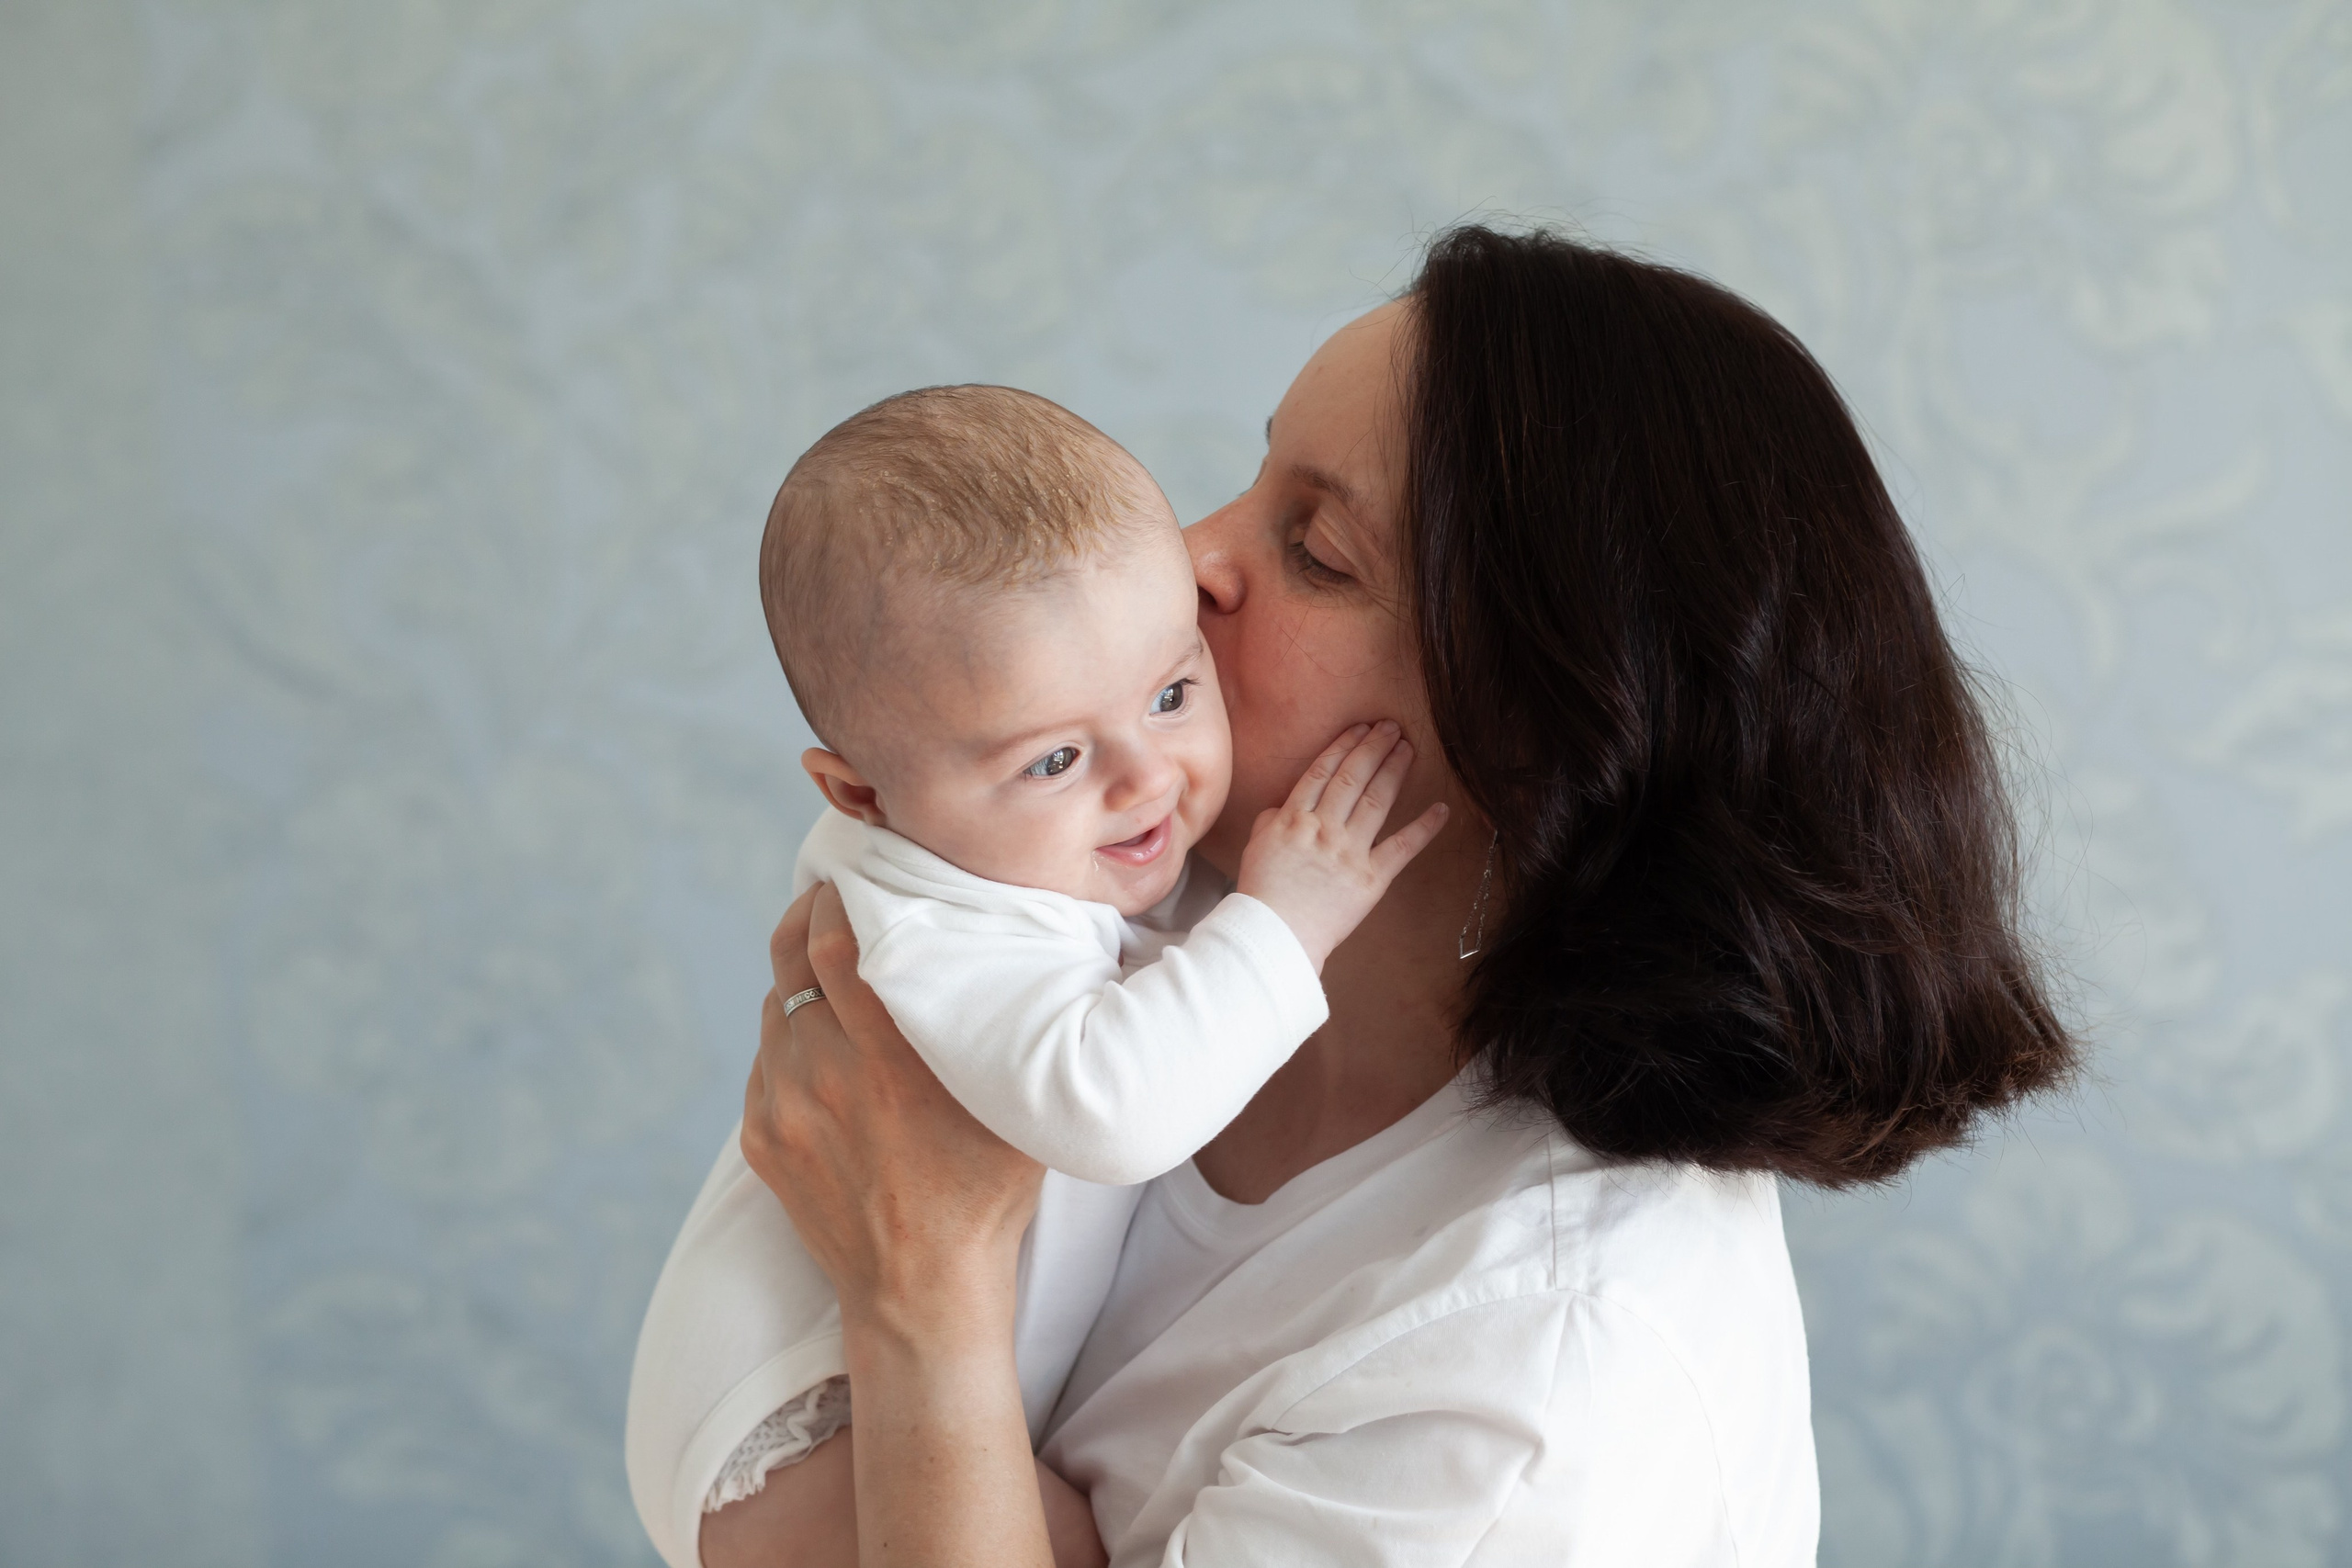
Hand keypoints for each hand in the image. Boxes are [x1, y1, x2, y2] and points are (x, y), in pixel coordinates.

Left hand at [725, 885, 1101, 1567]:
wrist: (920, 1294)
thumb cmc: (988, 1193)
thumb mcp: (1010, 1099)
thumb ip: (996, 1024)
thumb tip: (1007, 946)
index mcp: (888, 1058)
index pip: (836, 941)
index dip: (838, 896)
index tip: (858, 876)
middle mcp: (825, 1074)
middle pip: (789, 956)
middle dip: (809, 917)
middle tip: (837, 900)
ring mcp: (784, 1107)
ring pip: (775, 1006)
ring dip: (799, 980)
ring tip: (836, 974)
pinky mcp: (762, 1139)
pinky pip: (766, 1060)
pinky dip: (790, 1039)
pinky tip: (828, 1046)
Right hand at [1236, 720, 1448, 970]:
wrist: (1274, 936)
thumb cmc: (1261, 894)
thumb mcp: (1255, 847)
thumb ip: (1271, 820)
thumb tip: (1283, 806)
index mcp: (1293, 818)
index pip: (1322, 772)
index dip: (1344, 746)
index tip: (1360, 728)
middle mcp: (1323, 828)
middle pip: (1352, 778)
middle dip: (1373, 747)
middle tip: (1391, 727)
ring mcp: (1349, 852)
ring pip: (1376, 801)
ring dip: (1394, 770)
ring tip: (1407, 748)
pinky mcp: (1371, 879)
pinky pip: (1402, 848)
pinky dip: (1424, 828)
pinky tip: (1441, 809)